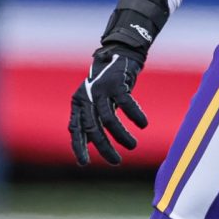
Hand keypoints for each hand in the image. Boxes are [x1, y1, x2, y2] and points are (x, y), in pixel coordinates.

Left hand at [69, 46, 146, 166]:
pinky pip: (126, 105)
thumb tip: (89, 143)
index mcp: (79, 103)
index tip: (84, 163)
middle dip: (104, 148)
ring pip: (109, 120)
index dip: (78, 147)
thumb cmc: (109, 84)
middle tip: (116, 161)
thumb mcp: (96, 102)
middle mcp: (86, 96)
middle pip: (93, 128)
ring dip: (121, 136)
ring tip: (132, 146)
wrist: (120, 54)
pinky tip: (143, 124)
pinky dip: (135, 116)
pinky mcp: (116, 83)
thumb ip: (91, 119)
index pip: (75, 129)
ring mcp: (100, 89)